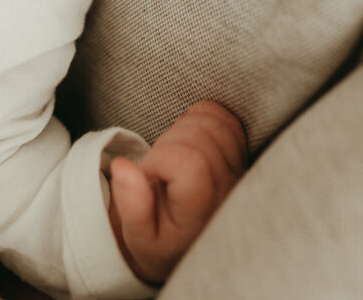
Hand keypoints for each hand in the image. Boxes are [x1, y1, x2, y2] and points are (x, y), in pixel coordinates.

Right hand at [109, 100, 247, 283]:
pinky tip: (187, 138)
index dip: (159, 158)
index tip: (146, 174)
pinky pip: (227, 120)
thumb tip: (122, 167)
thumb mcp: (139, 237)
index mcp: (201, 212)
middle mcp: (227, 191)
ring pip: (212, 124)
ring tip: (170, 154)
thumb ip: (131, 206)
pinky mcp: (240, 158)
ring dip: (183, 128)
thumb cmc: (161, 241)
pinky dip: (202, 116)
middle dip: (167, 142)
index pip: (190, 163)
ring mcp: (237, 173)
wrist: (185, 245)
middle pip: (199, 138)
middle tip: (156, 166)